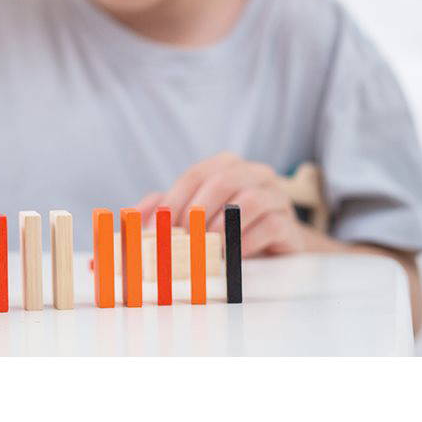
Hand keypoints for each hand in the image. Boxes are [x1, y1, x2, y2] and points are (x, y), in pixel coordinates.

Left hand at [136, 152, 306, 255]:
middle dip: (196, 212)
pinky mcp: (290, 224)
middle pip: (221, 182)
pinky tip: (230, 257)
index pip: (196, 175)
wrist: (273, 251)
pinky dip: (244, 242)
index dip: (174, 200)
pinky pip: (270, 226)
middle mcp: (255, 173)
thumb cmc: (224, 229)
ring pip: (248, 201)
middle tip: (181, 239)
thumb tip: (130, 214)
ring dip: (220, 227)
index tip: (158, 227)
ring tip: (206, 247)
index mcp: (227, 165)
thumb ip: (161, 210)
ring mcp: (277, 197)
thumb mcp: (191, 216)